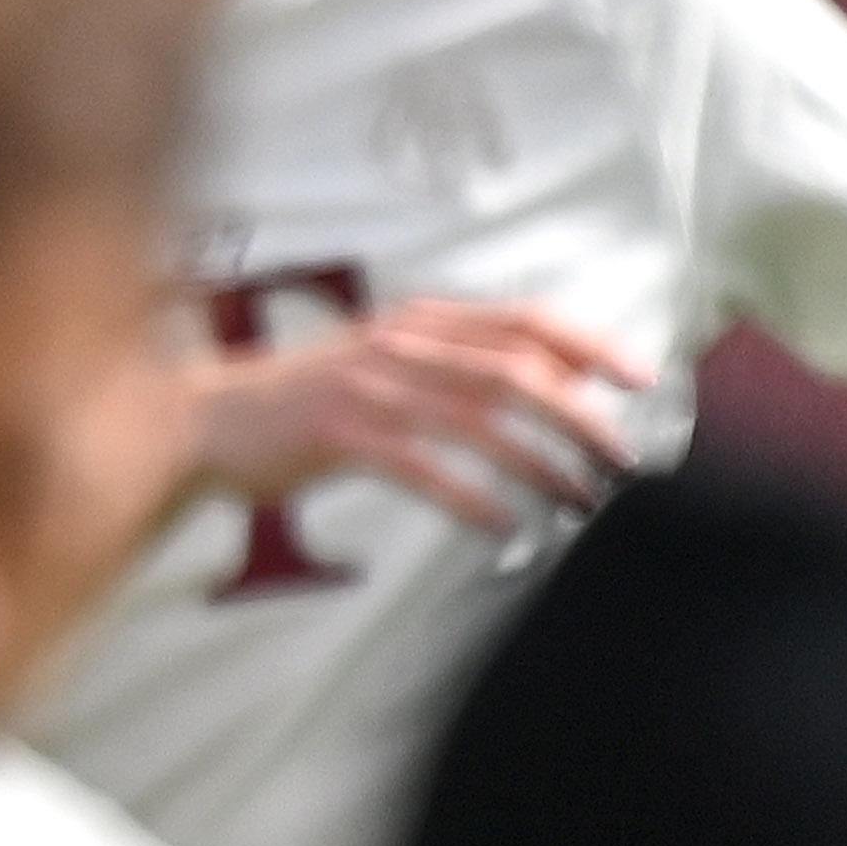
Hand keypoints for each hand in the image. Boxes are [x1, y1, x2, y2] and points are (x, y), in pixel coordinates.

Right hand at [189, 299, 650, 528]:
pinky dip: (470, 497)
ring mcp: (368, 386)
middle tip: (621, 459)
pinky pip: (421, 466)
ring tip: (577, 500)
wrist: (206, 420)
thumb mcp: (384, 362)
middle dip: (578, 414)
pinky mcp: (339, 434)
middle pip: (512, 369)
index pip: (522, 320)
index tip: (640, 379)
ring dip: (538, 462)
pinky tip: (502, 525)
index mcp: (417, 321)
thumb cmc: (305, 401)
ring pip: (477, 418)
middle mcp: (399, 344)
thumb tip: (553, 379)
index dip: (588, 345)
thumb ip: (458, 364)